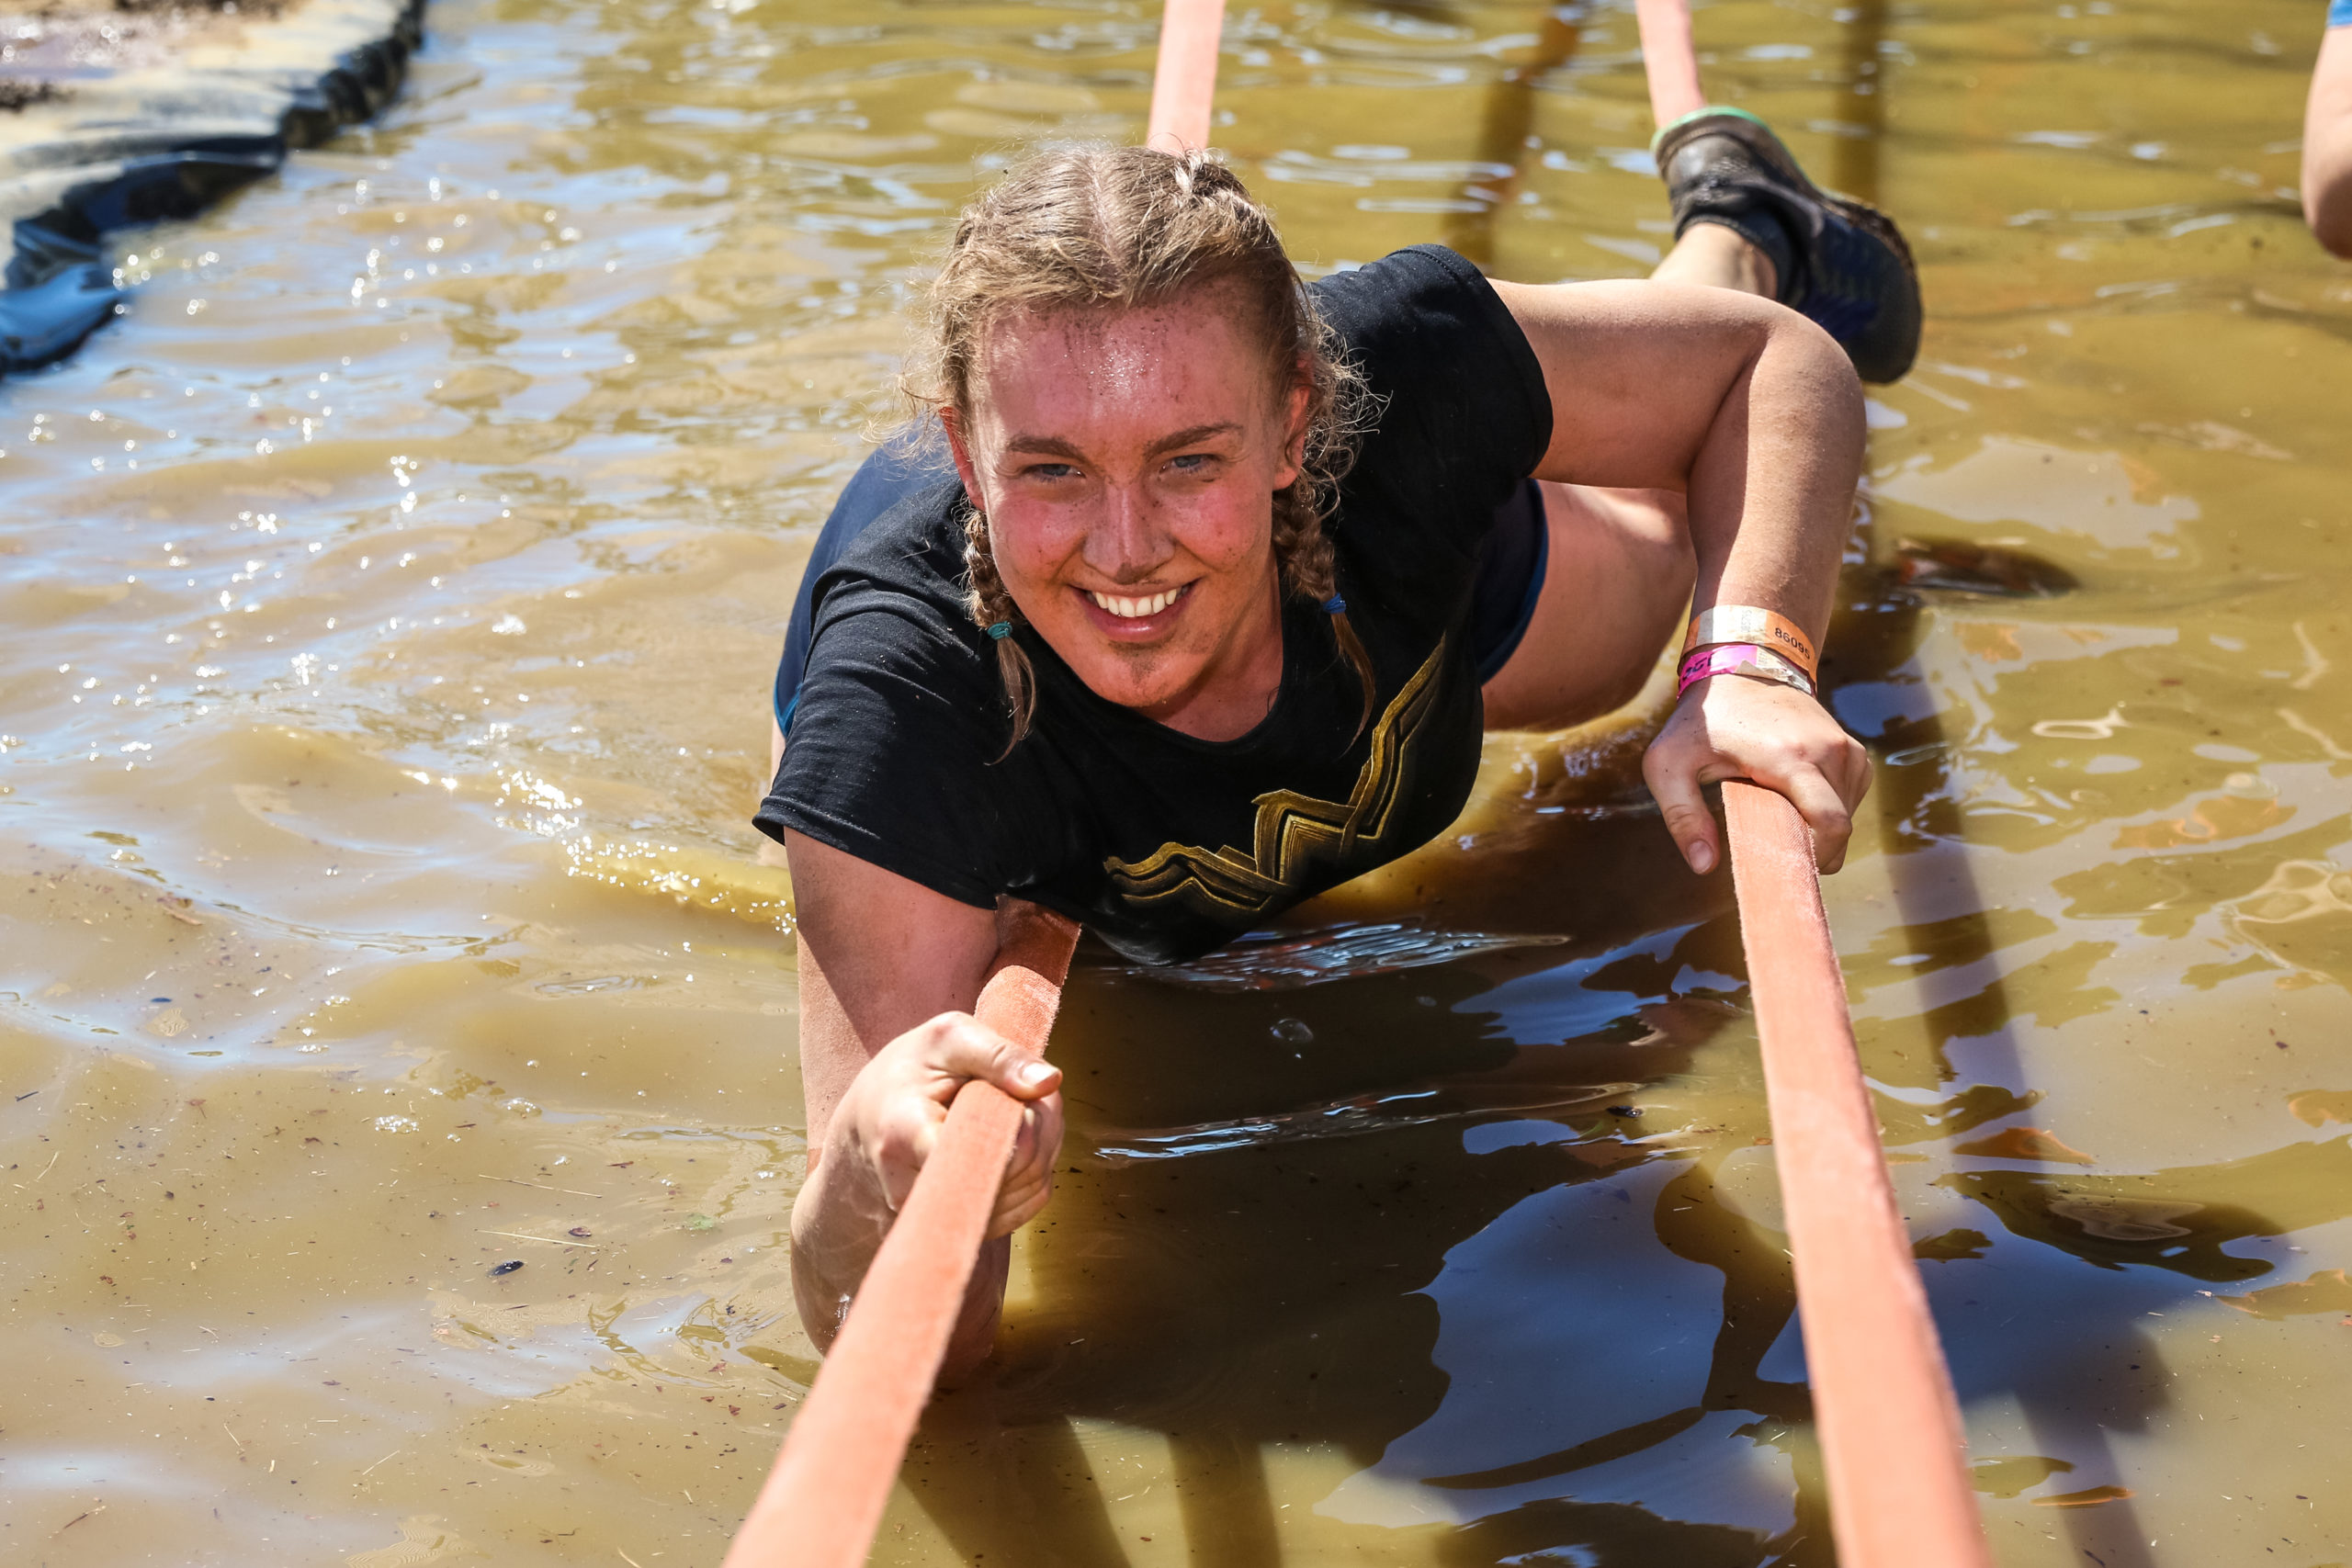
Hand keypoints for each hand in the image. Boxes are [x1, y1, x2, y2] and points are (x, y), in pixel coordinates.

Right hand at [828, 1012, 1063, 1239]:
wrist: (872, 1119)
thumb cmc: (909, 1072)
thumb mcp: (946, 1040)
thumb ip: (997, 1055)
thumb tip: (1048, 1082)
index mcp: (904, 1133)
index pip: (979, 1154)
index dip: (1018, 1126)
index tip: (1023, 1097)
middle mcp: (916, 1189)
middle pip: (1016, 1168)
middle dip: (1040, 1123)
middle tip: (1025, 1091)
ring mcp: (943, 1213)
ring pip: (1031, 1186)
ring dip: (1044, 1142)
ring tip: (1018, 1107)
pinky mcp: (967, 1222)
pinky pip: (1029, 1200)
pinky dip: (1039, 1164)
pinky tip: (1017, 1135)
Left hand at [1641, 674, 1870, 874]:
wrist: (1743, 665)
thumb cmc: (1703, 720)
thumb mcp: (1670, 764)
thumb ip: (1681, 816)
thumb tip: (1704, 865)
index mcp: (1791, 757)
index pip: (1831, 824)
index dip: (1816, 858)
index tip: (1784, 867)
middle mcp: (1829, 751)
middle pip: (1841, 827)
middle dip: (1812, 849)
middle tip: (1771, 846)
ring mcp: (1846, 749)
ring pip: (1847, 816)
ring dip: (1817, 828)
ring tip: (1774, 812)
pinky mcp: (1853, 751)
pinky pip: (1850, 799)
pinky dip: (1828, 810)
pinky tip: (1793, 800)